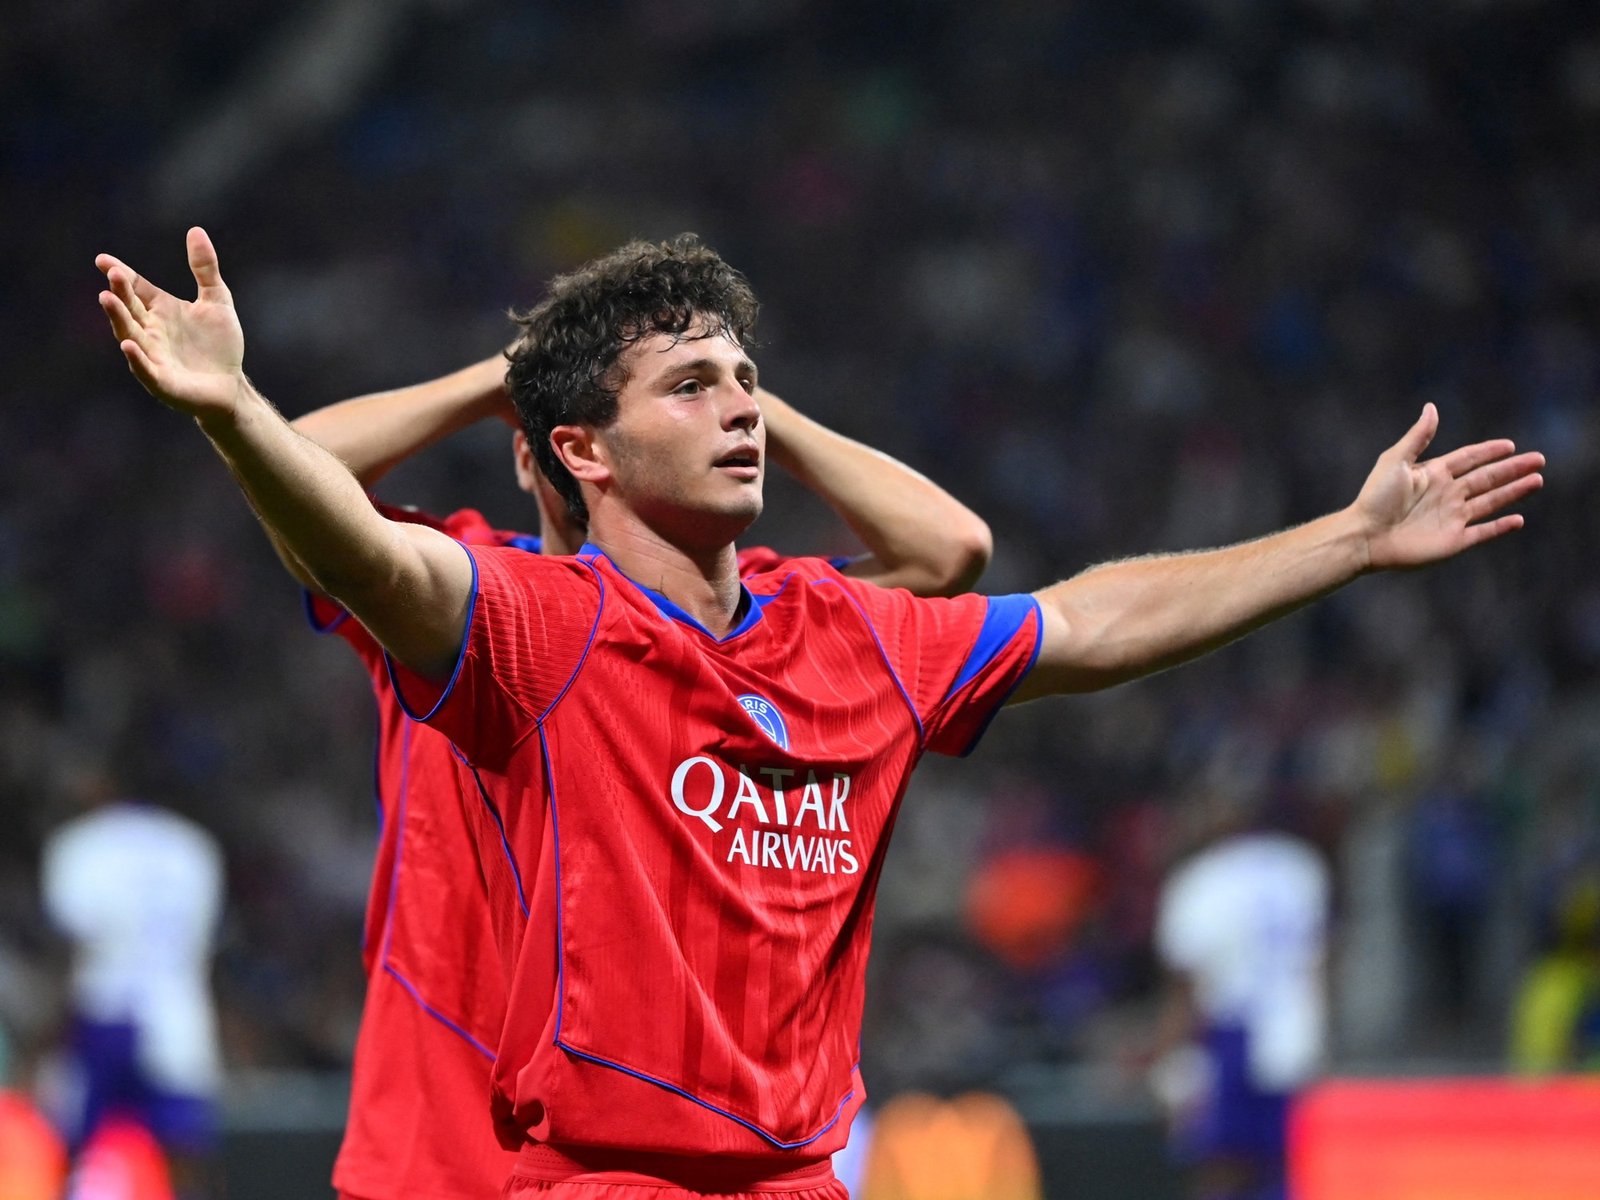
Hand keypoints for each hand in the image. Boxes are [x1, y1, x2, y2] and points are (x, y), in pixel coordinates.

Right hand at [96, 227, 244, 420]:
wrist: (231, 385)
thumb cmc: (220, 345)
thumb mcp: (217, 300)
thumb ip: (205, 268)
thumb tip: (195, 230)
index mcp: (160, 310)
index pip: (136, 288)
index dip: (121, 274)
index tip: (103, 260)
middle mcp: (150, 331)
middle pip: (129, 309)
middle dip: (120, 293)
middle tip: (113, 275)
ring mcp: (152, 356)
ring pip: (130, 335)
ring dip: (118, 319)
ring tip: (107, 299)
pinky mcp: (161, 381)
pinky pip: (145, 370)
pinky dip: (136, 359)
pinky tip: (128, 346)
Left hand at [1355, 403, 1543, 569]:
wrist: (1364, 536)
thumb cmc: (1375, 498)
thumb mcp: (1395, 460)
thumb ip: (1418, 437)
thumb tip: (1431, 407)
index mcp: (1434, 474)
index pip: (1469, 459)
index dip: (1489, 452)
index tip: (1510, 445)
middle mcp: (1447, 494)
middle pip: (1487, 479)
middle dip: (1513, 470)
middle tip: (1539, 460)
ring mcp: (1452, 518)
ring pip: (1491, 502)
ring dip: (1514, 492)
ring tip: (1537, 480)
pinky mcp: (1454, 541)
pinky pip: (1483, 532)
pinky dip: (1501, 527)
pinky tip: (1518, 520)